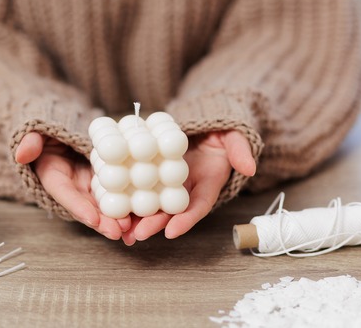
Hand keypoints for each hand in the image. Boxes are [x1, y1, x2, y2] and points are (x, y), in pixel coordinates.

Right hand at [15, 132, 130, 239]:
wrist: (61, 131)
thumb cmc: (46, 131)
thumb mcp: (35, 133)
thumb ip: (30, 142)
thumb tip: (22, 153)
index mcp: (53, 178)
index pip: (65, 195)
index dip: (79, 207)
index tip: (92, 219)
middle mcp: (74, 188)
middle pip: (88, 208)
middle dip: (103, 221)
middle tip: (118, 231)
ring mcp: (91, 186)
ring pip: (105, 206)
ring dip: (118, 220)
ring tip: (133, 230)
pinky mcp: (106, 182)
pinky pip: (118, 195)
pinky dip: (129, 207)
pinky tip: (145, 216)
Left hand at [121, 130, 255, 244]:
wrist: (205, 126)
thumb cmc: (221, 131)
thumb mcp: (234, 137)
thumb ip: (240, 151)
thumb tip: (249, 167)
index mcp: (208, 184)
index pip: (198, 206)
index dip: (186, 219)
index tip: (173, 231)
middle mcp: (186, 189)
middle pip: (171, 210)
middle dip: (155, 223)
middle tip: (138, 234)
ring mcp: (169, 182)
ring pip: (153, 204)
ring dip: (137, 218)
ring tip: (121, 230)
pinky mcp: (152, 173)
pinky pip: (140, 187)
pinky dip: (128, 198)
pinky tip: (112, 207)